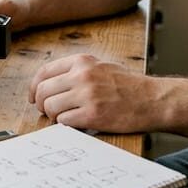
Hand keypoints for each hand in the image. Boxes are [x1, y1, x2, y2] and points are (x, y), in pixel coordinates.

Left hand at [29, 54, 154, 132]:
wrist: (153, 100)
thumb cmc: (129, 86)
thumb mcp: (101, 67)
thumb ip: (77, 71)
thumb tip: (51, 84)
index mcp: (82, 61)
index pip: (44, 72)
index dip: (35, 87)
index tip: (34, 97)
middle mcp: (82, 75)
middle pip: (43, 90)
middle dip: (42, 104)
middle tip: (49, 111)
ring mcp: (87, 94)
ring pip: (50, 107)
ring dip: (54, 116)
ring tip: (66, 118)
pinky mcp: (93, 114)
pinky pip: (64, 121)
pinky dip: (66, 125)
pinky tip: (77, 124)